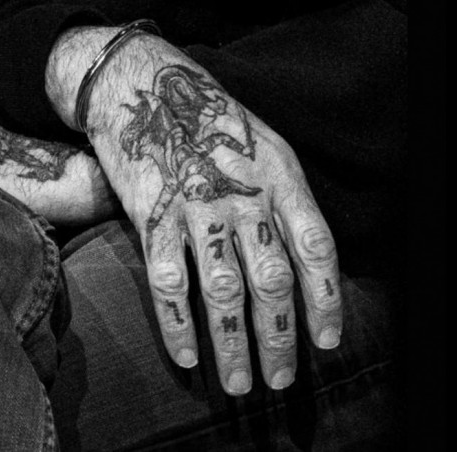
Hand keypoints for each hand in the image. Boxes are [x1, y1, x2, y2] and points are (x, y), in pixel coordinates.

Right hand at [46, 28, 340, 394]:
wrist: (143, 87)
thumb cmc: (207, 120)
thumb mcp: (263, 145)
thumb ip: (283, 199)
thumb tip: (300, 263)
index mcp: (279, 176)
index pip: (316, 248)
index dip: (326, 300)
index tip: (326, 341)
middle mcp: (243, 195)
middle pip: (272, 281)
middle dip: (279, 338)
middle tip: (279, 381)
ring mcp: (196, 207)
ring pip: (223, 291)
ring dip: (233, 344)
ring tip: (241, 383)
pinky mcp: (152, 217)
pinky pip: (169, 283)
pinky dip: (178, 324)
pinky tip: (186, 356)